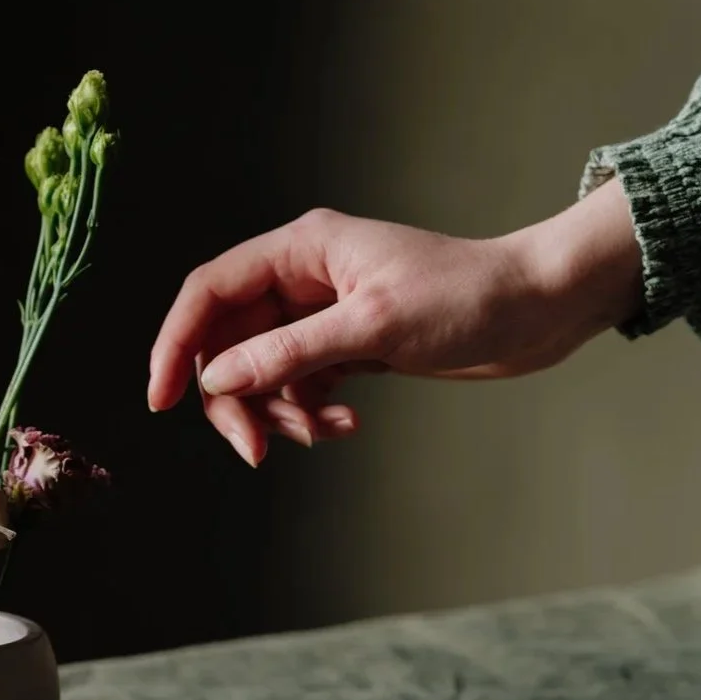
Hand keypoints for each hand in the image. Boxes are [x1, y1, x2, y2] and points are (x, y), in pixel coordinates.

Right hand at [147, 180, 641, 463]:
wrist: (540, 308)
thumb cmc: (467, 298)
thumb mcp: (372, 328)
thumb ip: (288, 354)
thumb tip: (215, 378)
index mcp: (300, 250)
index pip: (208, 292)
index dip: (174, 344)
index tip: (160, 400)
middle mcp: (303, 277)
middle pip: (227, 341)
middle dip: (234, 398)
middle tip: (255, 449)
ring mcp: (323, 313)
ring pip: (260, 370)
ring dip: (275, 412)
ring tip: (316, 435)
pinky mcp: (347, 344)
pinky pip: (299, 385)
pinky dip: (308, 413)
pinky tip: (343, 425)